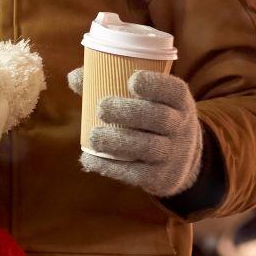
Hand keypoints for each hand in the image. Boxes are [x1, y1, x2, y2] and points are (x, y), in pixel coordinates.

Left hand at [69, 66, 202, 198]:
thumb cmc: (152, 118)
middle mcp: (181, 127)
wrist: (180, 161)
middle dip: (128, 112)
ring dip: (118, 141)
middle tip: (101, 108)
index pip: (175, 91)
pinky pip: (137, 174)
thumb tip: (74, 77)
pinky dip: (110, 167)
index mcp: (178, 102)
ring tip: (94, 137)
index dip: (156, 84)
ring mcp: (173, 155)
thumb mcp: (147, 100)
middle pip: (159, 118)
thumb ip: (110, 83)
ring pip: (148, 147)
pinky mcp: (161, 178)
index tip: (132, 79)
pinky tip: (89, 160)